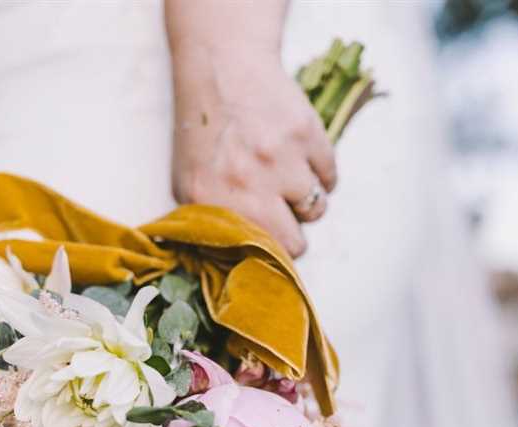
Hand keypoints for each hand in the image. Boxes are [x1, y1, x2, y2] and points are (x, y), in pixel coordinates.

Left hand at [169, 45, 336, 256]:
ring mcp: (281, 161)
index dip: (267, 257)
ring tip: (289, 182)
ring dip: (306, 202)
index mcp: (213, 204)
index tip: (270, 253)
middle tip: (283, 218)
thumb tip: (233, 264)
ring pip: (316, 209)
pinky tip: (301, 160)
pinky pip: (330, 177)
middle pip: (295, 244)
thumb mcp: (187, 186)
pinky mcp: (308, 136)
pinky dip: (321, 173)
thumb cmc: (204, 134)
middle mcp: (249, 187)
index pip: (255, 257)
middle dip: (292, 235)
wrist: (223, 71)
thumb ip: (208, 228)